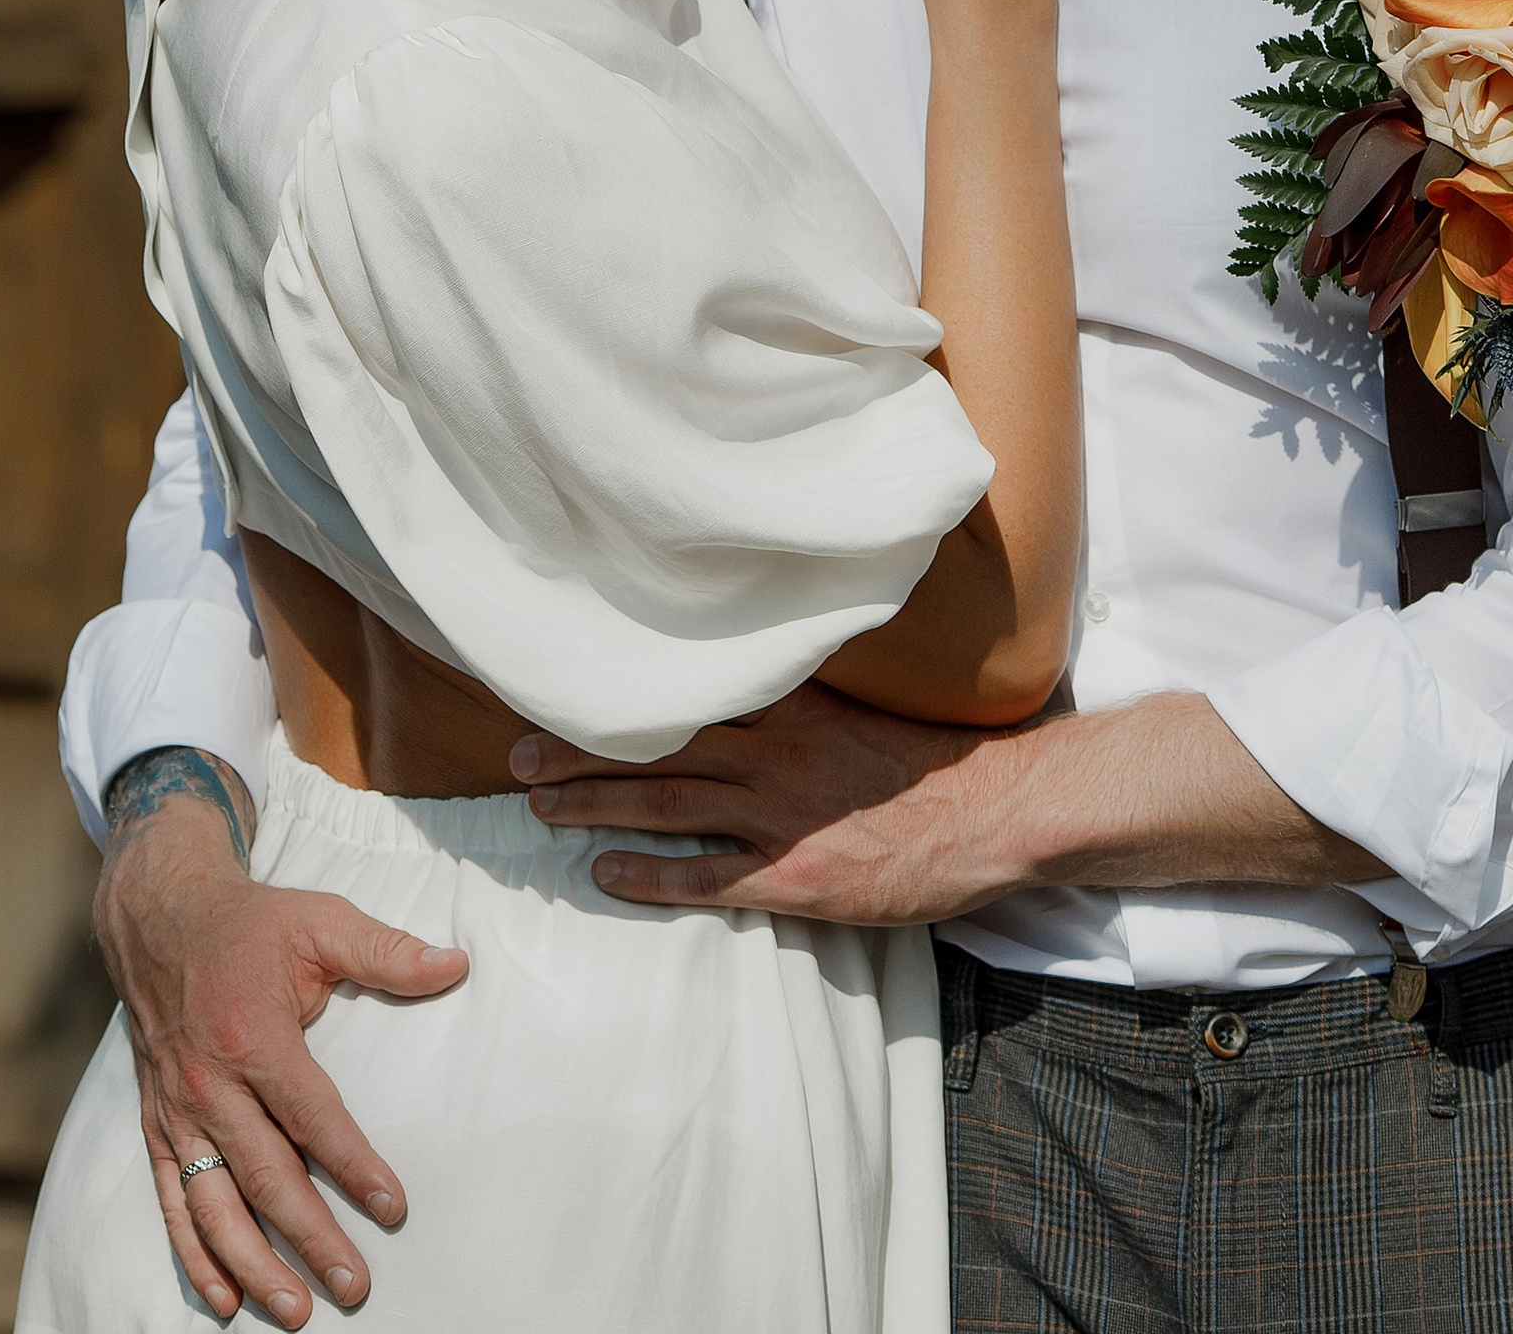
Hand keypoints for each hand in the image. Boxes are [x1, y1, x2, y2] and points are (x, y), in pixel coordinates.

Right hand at [92, 772, 466, 1324]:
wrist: (159, 918)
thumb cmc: (252, 923)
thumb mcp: (321, 921)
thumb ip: (388, 951)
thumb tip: (457, 967)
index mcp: (253, 1036)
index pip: (312, 1117)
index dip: (353, 1167)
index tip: (392, 1209)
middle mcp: (210, 1085)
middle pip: (267, 1178)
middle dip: (311, 1239)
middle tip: (354, 1287)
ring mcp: (178, 1113)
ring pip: (215, 1207)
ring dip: (254, 1266)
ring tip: (295, 1311)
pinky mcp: (157, 1127)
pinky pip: (172, 1203)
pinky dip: (195, 1256)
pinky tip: (224, 1298)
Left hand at [508, 679, 1361, 922]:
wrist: (994, 811)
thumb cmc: (932, 751)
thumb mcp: (865, 693)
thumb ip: (806, 676)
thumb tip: (754, 634)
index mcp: (789, 701)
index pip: (686, 688)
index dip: (621, 689)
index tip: (563, 680)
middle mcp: (772, 752)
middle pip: (657, 748)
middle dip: (582, 752)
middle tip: (518, 755)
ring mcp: (779, 817)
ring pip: (666, 808)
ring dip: (595, 808)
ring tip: (539, 807)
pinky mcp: (792, 876)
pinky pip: (706, 878)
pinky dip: (650, 876)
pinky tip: (605, 876)